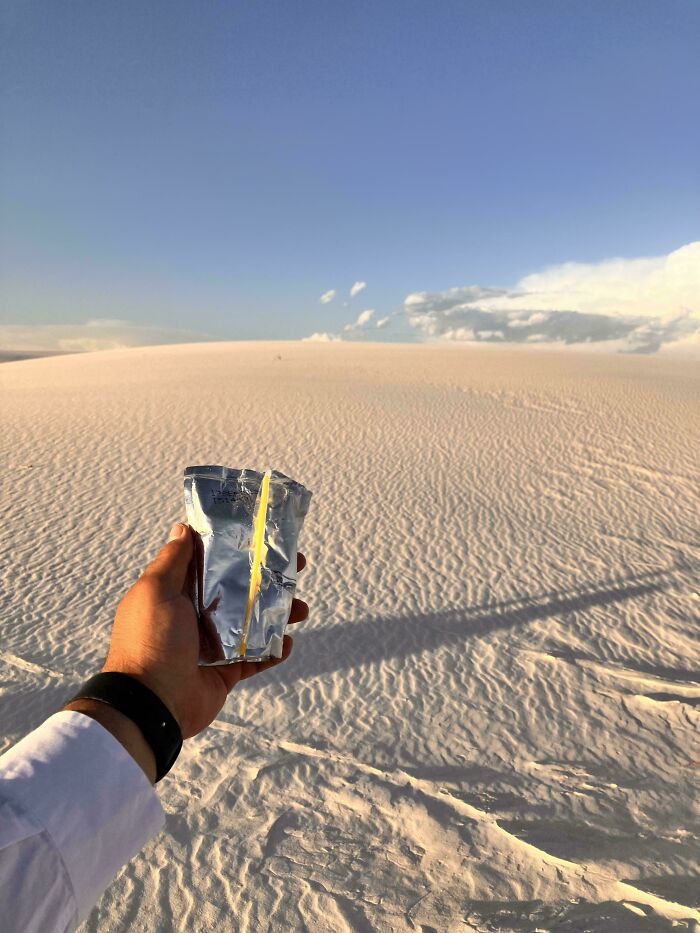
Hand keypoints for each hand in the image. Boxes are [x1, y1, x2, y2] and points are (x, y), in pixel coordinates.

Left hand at [97, 522, 307, 739]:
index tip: (265, 536)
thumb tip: (182, 527)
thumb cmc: (151, 639)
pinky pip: (256, 658)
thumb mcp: (156, 590)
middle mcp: (196, 615)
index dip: (238, 548)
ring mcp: (213, 645)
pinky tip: (288, 642)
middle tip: (297, 566)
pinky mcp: (226, 672)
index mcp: (178, 593)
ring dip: (279, 614)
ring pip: (253, 622)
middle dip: (269, 578)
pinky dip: (274, 651)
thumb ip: (172, 560)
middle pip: (240, 590)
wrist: (151, 704)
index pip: (213, 562)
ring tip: (301, 609)